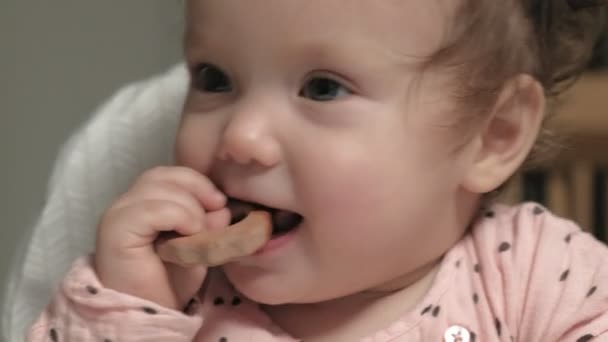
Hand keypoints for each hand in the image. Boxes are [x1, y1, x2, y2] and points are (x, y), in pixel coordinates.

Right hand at [94, 166, 230, 309]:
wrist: (149, 313)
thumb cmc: (169, 281)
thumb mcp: (198, 245)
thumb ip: (209, 223)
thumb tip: (222, 207)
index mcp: (143, 203)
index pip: (169, 174)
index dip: (197, 182)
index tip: (219, 202)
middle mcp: (126, 204)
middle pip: (163, 174)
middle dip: (196, 188)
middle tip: (216, 209)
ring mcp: (118, 214)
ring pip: (158, 186)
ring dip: (189, 206)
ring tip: (198, 231)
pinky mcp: (115, 229)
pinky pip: (151, 208)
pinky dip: (178, 215)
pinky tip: (188, 233)